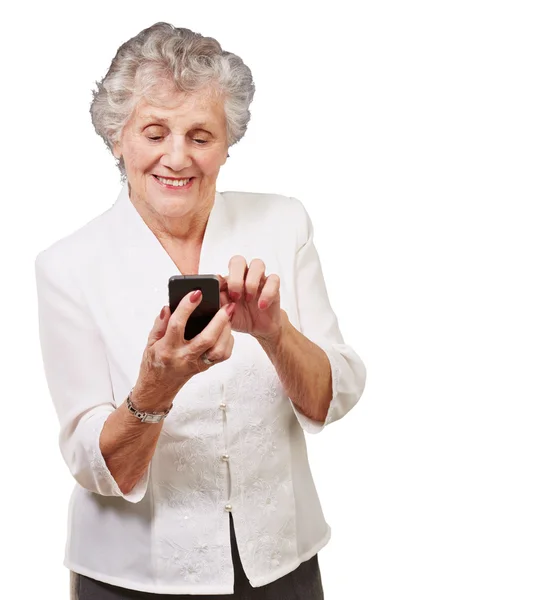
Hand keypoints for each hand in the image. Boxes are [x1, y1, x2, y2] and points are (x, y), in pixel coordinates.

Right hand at [133, 291, 235, 408]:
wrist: (158, 387)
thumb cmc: (154, 362)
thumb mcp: (150, 341)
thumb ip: (160, 324)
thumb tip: (169, 307)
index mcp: (167, 348)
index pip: (177, 325)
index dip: (187, 307)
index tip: (196, 294)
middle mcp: (184, 357)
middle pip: (206, 339)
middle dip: (219, 320)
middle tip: (227, 305)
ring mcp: (197, 364)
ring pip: (218, 350)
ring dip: (227, 331)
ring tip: (228, 315)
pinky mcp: (206, 367)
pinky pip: (223, 356)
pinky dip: (228, 341)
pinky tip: (226, 330)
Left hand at [217, 256, 281, 342]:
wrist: (258, 328)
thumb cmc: (240, 317)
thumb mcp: (225, 314)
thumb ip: (219, 303)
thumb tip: (214, 294)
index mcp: (229, 279)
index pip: (220, 271)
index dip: (221, 279)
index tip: (219, 293)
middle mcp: (244, 276)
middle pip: (238, 261)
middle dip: (235, 277)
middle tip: (235, 296)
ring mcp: (259, 279)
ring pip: (257, 264)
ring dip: (251, 282)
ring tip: (249, 299)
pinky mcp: (273, 286)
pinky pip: (274, 280)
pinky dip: (267, 293)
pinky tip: (261, 306)